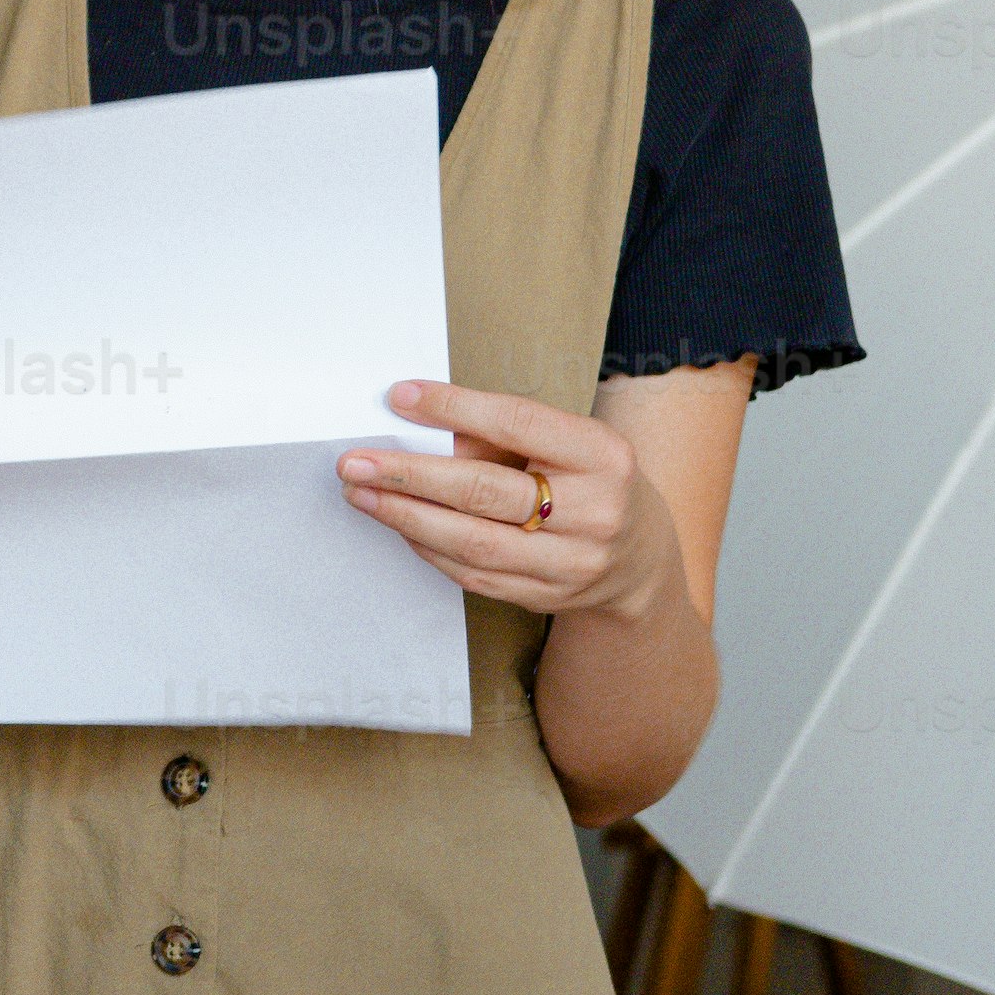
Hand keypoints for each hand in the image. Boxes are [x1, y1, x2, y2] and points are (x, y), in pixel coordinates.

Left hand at [343, 378, 686, 624]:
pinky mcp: (547, 597)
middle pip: (486, 492)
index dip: (454, 408)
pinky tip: (401, 525)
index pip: (518, 423)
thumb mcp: (568, 442)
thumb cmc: (590, 482)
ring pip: (473, 542)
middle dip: (410, 476)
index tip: (399, 397)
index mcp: (602, 455)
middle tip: (354, 463)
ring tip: (363, 495)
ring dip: (407, 517)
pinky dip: (429, 549)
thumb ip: (504, 435)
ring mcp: (572, 563)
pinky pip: (474, 574)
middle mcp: (595, 512)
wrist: (639, 559)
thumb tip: (423, 429)